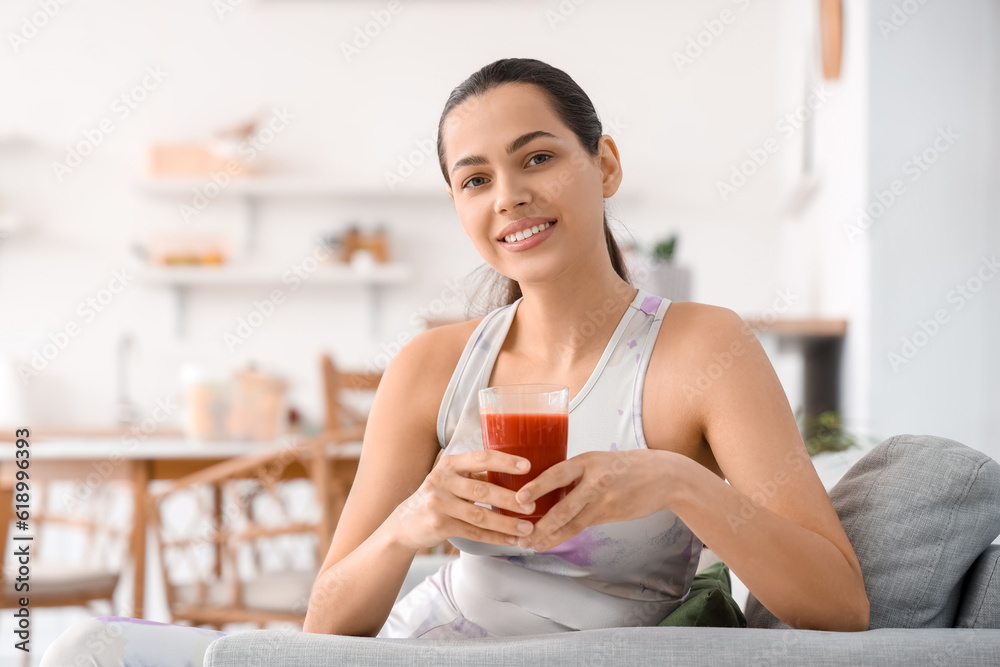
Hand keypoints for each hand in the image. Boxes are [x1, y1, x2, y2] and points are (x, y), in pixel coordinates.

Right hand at [389, 449, 538, 550]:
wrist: (405, 523)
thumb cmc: (439, 497)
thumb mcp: (452, 479)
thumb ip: (476, 476)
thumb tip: (517, 476)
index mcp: (450, 464)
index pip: (481, 458)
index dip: (505, 461)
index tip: (527, 466)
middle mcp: (442, 480)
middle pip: (482, 489)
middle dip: (510, 498)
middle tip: (532, 505)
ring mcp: (439, 503)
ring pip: (480, 514)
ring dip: (506, 522)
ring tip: (528, 527)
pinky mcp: (439, 525)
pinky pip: (473, 532)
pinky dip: (495, 537)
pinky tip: (511, 539)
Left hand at [513, 449, 674, 551]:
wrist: (663, 477)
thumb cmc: (626, 466)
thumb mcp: (599, 460)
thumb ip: (576, 473)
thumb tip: (547, 487)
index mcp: (587, 460)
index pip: (557, 474)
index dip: (537, 486)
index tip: (518, 498)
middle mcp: (595, 480)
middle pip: (563, 504)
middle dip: (540, 522)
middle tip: (520, 531)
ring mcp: (603, 500)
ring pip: (571, 521)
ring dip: (549, 535)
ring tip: (530, 544)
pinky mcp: (610, 515)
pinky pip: (581, 527)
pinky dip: (563, 536)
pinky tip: (549, 542)